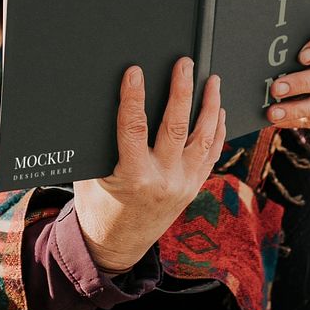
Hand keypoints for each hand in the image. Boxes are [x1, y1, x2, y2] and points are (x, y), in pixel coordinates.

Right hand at [73, 58, 224, 273]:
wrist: (117, 246)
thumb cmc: (98, 207)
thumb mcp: (90, 175)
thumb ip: (101, 144)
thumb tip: (102, 103)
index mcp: (132, 177)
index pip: (134, 127)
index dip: (133, 96)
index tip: (134, 72)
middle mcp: (164, 180)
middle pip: (177, 127)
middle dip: (181, 90)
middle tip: (184, 64)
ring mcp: (184, 185)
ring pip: (203, 138)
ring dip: (209, 106)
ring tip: (212, 80)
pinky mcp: (194, 187)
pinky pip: (211, 155)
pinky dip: (217, 131)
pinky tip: (219, 111)